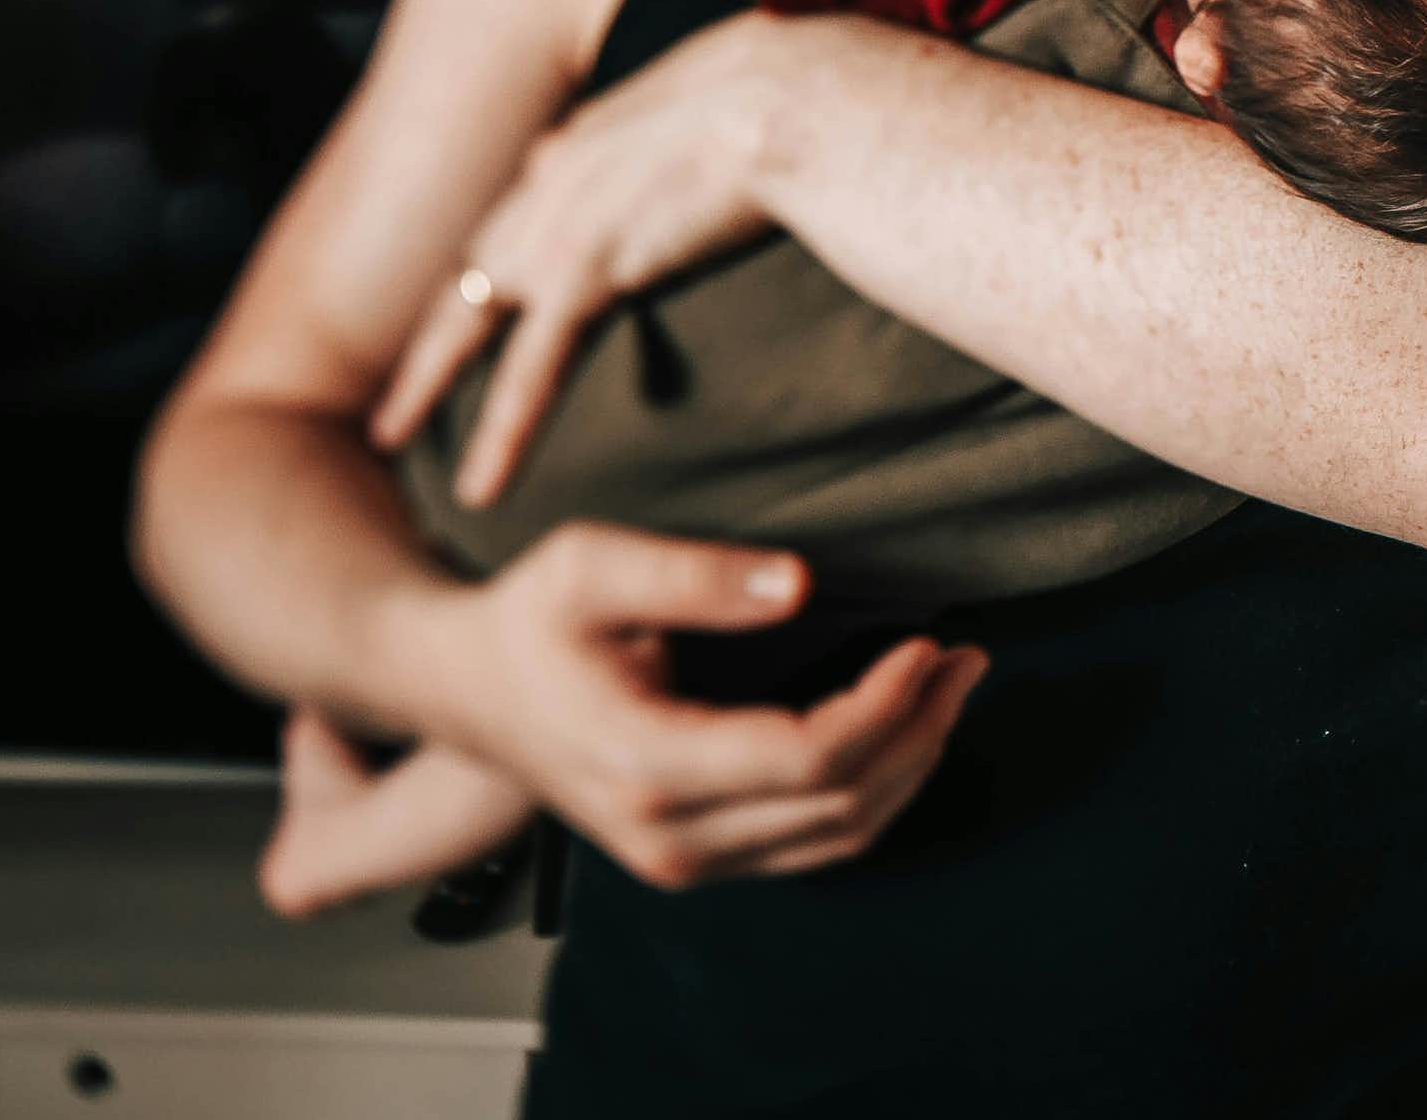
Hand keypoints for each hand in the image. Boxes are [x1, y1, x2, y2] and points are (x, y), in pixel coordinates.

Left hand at [369, 15, 783, 504]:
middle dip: (436, 318)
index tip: (487, 287)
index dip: (505, 251)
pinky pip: (531, 369)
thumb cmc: (813, 94)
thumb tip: (763, 151)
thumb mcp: (746, 104)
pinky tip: (482, 487)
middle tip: (402, 373)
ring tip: (392, 432)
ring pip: (473, 315)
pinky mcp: (588, 271)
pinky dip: (503, 430)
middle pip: (479, 256)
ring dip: (428, 380)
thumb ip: (718, 137)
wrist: (808, 99)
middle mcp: (562, 170)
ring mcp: (566, 222)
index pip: (529, 205)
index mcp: (598, 130)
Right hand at [427, 522, 988, 888]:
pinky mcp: (691, 857)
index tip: (927, 641)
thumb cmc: (526, 618)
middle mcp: (666, 836)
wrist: (459, 688)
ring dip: (909, 765)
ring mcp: (678, 860)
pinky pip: (809, 847)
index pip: (805, 760)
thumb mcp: (590, 565)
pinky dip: (873, 793)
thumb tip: (797, 583)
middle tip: (967, 656)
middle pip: (836, 808)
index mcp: (645, 764)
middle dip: (919, 731)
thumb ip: (693, 574)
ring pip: (834, 840)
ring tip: (951, 686)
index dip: (884, 705)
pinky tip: (901, 732)